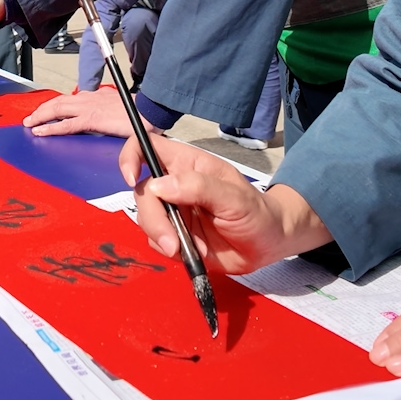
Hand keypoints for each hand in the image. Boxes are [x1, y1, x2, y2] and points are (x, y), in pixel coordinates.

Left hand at [24, 87, 157, 138]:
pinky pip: (66, 124)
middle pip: (59, 102)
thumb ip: (109, 115)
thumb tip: (107, 121)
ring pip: (57, 110)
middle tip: (30, 118)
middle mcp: (90, 99)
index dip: (56, 105)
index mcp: (97, 97)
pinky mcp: (92, 119)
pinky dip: (51, 128)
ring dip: (41, 116)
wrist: (151, 111)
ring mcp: (89, 108)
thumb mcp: (121, 111)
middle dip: (42, 110)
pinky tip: (40, 131)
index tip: (47, 110)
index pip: (71, 99)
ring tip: (29, 123)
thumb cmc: (141, 112)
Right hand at [119, 136, 332, 274]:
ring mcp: (173, 211)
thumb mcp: (234, 198)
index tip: (132, 178)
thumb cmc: (257, 212)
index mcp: (187, 164)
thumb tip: (159, 186)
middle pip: (142, 192)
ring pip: (145, 219)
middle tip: (173, 243)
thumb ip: (199, 187)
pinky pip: (155, 241)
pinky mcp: (174, 236)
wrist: (269, 245)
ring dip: (162, 237)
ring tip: (192, 249)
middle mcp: (174, 185)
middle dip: (153, 219)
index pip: (147, 146)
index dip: (131, 156)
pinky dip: (170, 250)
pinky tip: (194, 252)